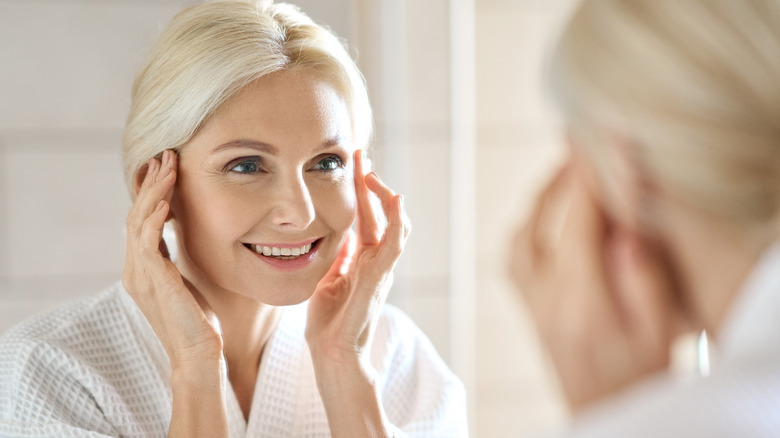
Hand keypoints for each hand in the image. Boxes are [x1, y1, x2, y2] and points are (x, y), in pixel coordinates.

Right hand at [122, 150, 222, 369]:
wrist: (197, 354)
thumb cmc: (198, 320)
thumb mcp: (185, 281)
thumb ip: (176, 260)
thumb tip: (183, 236)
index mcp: (142, 268)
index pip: (141, 220)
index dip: (151, 191)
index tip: (165, 166)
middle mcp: (135, 269)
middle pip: (136, 214)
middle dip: (151, 183)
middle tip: (165, 154)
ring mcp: (140, 276)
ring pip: (139, 222)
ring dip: (155, 192)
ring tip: (168, 166)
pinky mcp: (153, 282)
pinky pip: (148, 243)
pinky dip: (155, 219)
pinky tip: (166, 202)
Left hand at [306, 149, 410, 366]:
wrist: (333, 355)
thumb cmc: (330, 324)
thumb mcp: (329, 280)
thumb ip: (340, 258)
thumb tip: (342, 235)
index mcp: (363, 260)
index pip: (367, 216)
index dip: (361, 190)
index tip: (352, 164)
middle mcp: (376, 261)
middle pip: (381, 213)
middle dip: (370, 183)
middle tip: (359, 155)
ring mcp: (381, 269)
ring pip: (394, 223)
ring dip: (383, 195)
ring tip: (370, 171)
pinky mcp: (379, 278)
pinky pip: (395, 244)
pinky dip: (397, 220)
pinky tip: (395, 199)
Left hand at [509, 160, 678, 411]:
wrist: (607, 419)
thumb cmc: (641, 380)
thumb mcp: (659, 333)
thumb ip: (642, 276)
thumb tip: (622, 225)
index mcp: (581, 300)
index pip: (580, 221)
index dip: (590, 175)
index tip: (600, 139)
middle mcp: (546, 299)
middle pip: (539, 222)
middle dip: (559, 178)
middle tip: (580, 148)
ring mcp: (532, 306)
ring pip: (517, 239)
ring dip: (537, 201)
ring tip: (563, 176)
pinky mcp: (530, 313)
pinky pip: (511, 261)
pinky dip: (524, 229)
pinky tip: (543, 220)